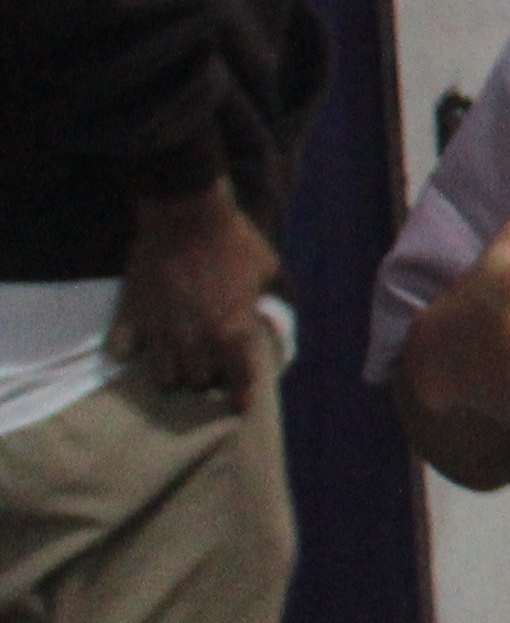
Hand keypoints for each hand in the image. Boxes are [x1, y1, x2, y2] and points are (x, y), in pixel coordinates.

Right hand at [113, 182, 284, 398]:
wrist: (186, 215)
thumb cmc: (234, 240)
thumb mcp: (267, 268)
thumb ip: (270, 294)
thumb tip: (274, 307)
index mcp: (232, 330)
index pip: (239, 377)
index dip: (241, 395)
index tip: (239, 407)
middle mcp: (195, 339)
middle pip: (197, 382)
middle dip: (204, 382)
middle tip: (207, 374)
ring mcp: (160, 330)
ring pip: (162, 376)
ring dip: (171, 375)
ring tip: (175, 366)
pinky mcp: (131, 315)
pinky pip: (122, 349)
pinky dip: (127, 353)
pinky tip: (134, 350)